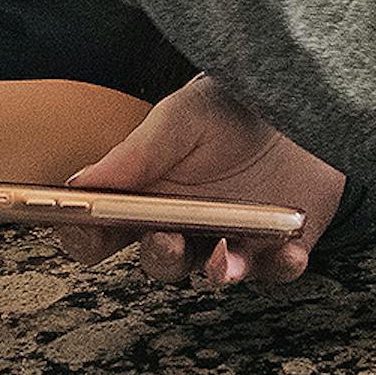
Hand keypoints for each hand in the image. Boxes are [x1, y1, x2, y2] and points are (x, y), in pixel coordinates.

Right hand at [60, 76, 347, 289]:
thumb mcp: (180, 116)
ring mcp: (231, 240)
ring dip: (216, 269)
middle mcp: (184, 225)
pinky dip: (281, 266)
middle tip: (165, 238)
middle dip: (159, 254)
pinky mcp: (278, 248)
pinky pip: (276, 271)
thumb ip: (136, 153)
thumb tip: (79, 185)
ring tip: (223, 252)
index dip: (84, 236)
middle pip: (158, 259)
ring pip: (213, 273)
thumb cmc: (228, 108)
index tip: (83, 225)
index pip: (102, 230)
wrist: (295, 101)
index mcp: (146, 194)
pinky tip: (287, 250)